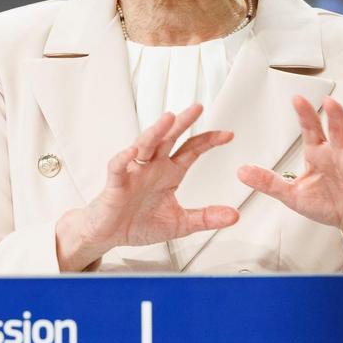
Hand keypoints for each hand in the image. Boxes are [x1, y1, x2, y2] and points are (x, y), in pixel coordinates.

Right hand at [55, 104, 237, 270]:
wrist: (108, 234)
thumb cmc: (138, 223)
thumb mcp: (179, 223)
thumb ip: (205, 217)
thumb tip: (233, 215)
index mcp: (169, 173)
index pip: (191, 150)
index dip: (208, 141)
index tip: (228, 135)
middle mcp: (152, 167)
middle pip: (168, 138)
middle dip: (182, 122)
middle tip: (197, 108)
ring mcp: (133, 173)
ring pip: (145, 146)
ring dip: (156, 131)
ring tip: (168, 119)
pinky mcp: (115, 184)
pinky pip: (118, 167)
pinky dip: (124, 159)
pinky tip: (132, 151)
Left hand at [237, 96, 342, 251]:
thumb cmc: (327, 204)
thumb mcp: (293, 195)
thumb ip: (269, 182)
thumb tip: (240, 171)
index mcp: (319, 154)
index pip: (311, 130)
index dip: (305, 115)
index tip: (297, 99)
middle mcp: (340, 155)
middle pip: (337, 132)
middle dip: (333, 117)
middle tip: (329, 101)